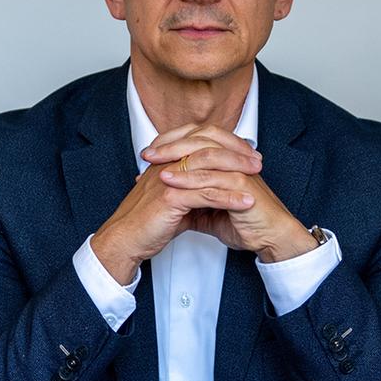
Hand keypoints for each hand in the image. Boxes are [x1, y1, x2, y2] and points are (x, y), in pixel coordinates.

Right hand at [90, 129, 262, 284]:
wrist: (124, 240)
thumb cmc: (144, 223)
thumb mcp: (170, 201)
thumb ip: (187, 190)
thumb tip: (207, 191)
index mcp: (166, 161)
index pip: (200, 140)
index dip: (225, 143)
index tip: (245, 152)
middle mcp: (166, 164)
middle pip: (207, 146)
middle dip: (236, 152)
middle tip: (256, 160)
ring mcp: (168, 178)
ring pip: (209, 167)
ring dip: (237, 171)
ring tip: (256, 177)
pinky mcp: (170, 198)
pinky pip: (206, 195)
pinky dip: (229, 198)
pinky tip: (245, 202)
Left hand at [141, 124, 318, 262]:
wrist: (270, 238)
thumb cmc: (247, 223)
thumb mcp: (212, 211)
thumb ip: (194, 202)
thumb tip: (172, 201)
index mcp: (227, 159)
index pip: (197, 140)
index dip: (172, 143)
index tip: (150, 152)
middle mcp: (233, 159)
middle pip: (199, 140)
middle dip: (169, 145)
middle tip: (147, 153)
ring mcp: (239, 170)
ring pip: (204, 156)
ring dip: (176, 160)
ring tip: (154, 166)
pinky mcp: (242, 185)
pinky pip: (211, 179)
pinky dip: (188, 181)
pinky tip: (170, 184)